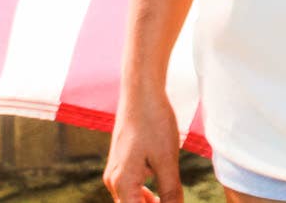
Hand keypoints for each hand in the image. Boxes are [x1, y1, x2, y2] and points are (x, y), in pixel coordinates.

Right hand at [104, 88, 183, 202]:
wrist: (141, 93)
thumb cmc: (154, 123)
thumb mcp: (167, 160)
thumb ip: (170, 191)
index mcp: (123, 184)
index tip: (172, 202)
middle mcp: (113, 181)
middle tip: (172, 201)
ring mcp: (115, 172)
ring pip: (129, 200)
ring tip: (168, 200)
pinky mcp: (120, 163)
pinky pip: (129, 189)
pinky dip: (142, 196)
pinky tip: (157, 194)